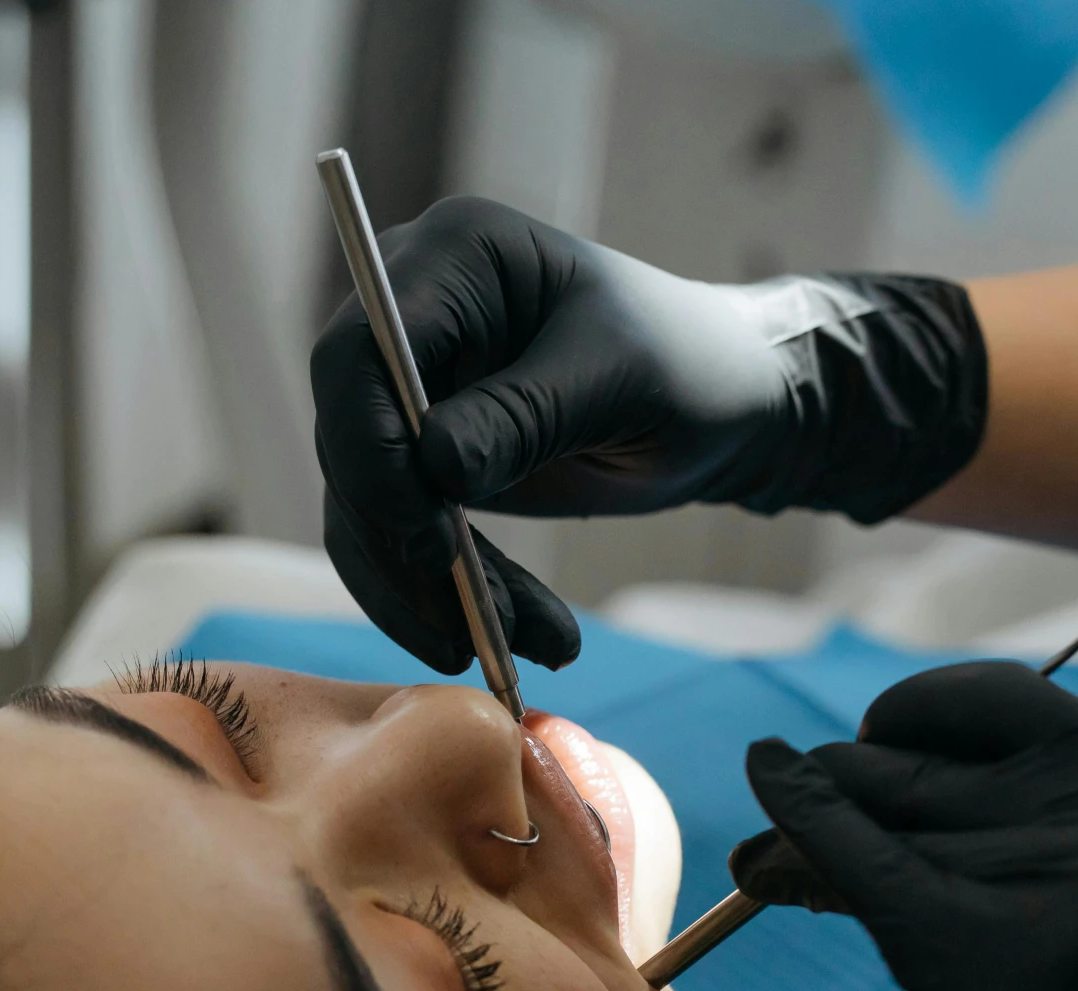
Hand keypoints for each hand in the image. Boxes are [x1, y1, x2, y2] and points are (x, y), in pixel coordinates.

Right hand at [310, 197, 987, 672]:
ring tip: (516, 644)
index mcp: (452, 260)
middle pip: (348, 439)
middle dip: (397, 541)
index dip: (369, 451)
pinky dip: (451, 593)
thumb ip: (524, 414)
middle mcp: (413, 320)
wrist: (729, 403)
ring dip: (426, 588)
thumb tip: (433, 467)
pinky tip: (525, 634)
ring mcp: (415, 394)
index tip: (426, 535)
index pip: (356, 355)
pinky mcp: (428, 460)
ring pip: (368, 507)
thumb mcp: (618, 379)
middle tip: (462, 624)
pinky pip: (403, 538)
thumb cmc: (689, 361)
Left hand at [733, 662, 1077, 990]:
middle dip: (842, 789)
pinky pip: (856, 865)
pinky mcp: (988, 963)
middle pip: (917, 766)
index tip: (872, 751)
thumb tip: (853, 777)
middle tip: (781, 832)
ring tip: (769, 872)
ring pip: (878, 824)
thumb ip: (1039, 837)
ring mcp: (1057, 887)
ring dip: (806, 839)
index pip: (999, 697)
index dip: (914, 717)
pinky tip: (766, 804)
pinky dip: (796, 828)